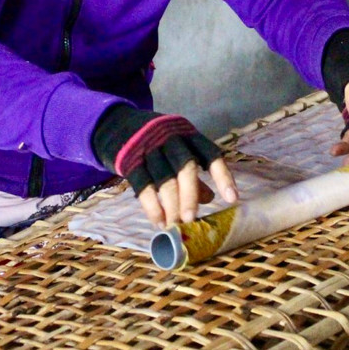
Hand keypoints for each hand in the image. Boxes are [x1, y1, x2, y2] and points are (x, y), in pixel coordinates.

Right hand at [91, 105, 238, 227]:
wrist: (116, 125)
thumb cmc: (155, 142)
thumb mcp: (177, 150)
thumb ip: (194, 173)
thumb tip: (211, 198)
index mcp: (188, 134)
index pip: (210, 153)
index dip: (222, 176)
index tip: (232, 199)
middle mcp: (171, 138)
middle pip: (186, 167)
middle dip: (190, 196)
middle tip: (191, 219)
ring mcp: (149, 147)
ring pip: (165, 179)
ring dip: (171, 206)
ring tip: (174, 224)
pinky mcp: (130, 160)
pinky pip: (143, 185)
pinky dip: (152, 206)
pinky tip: (158, 220)